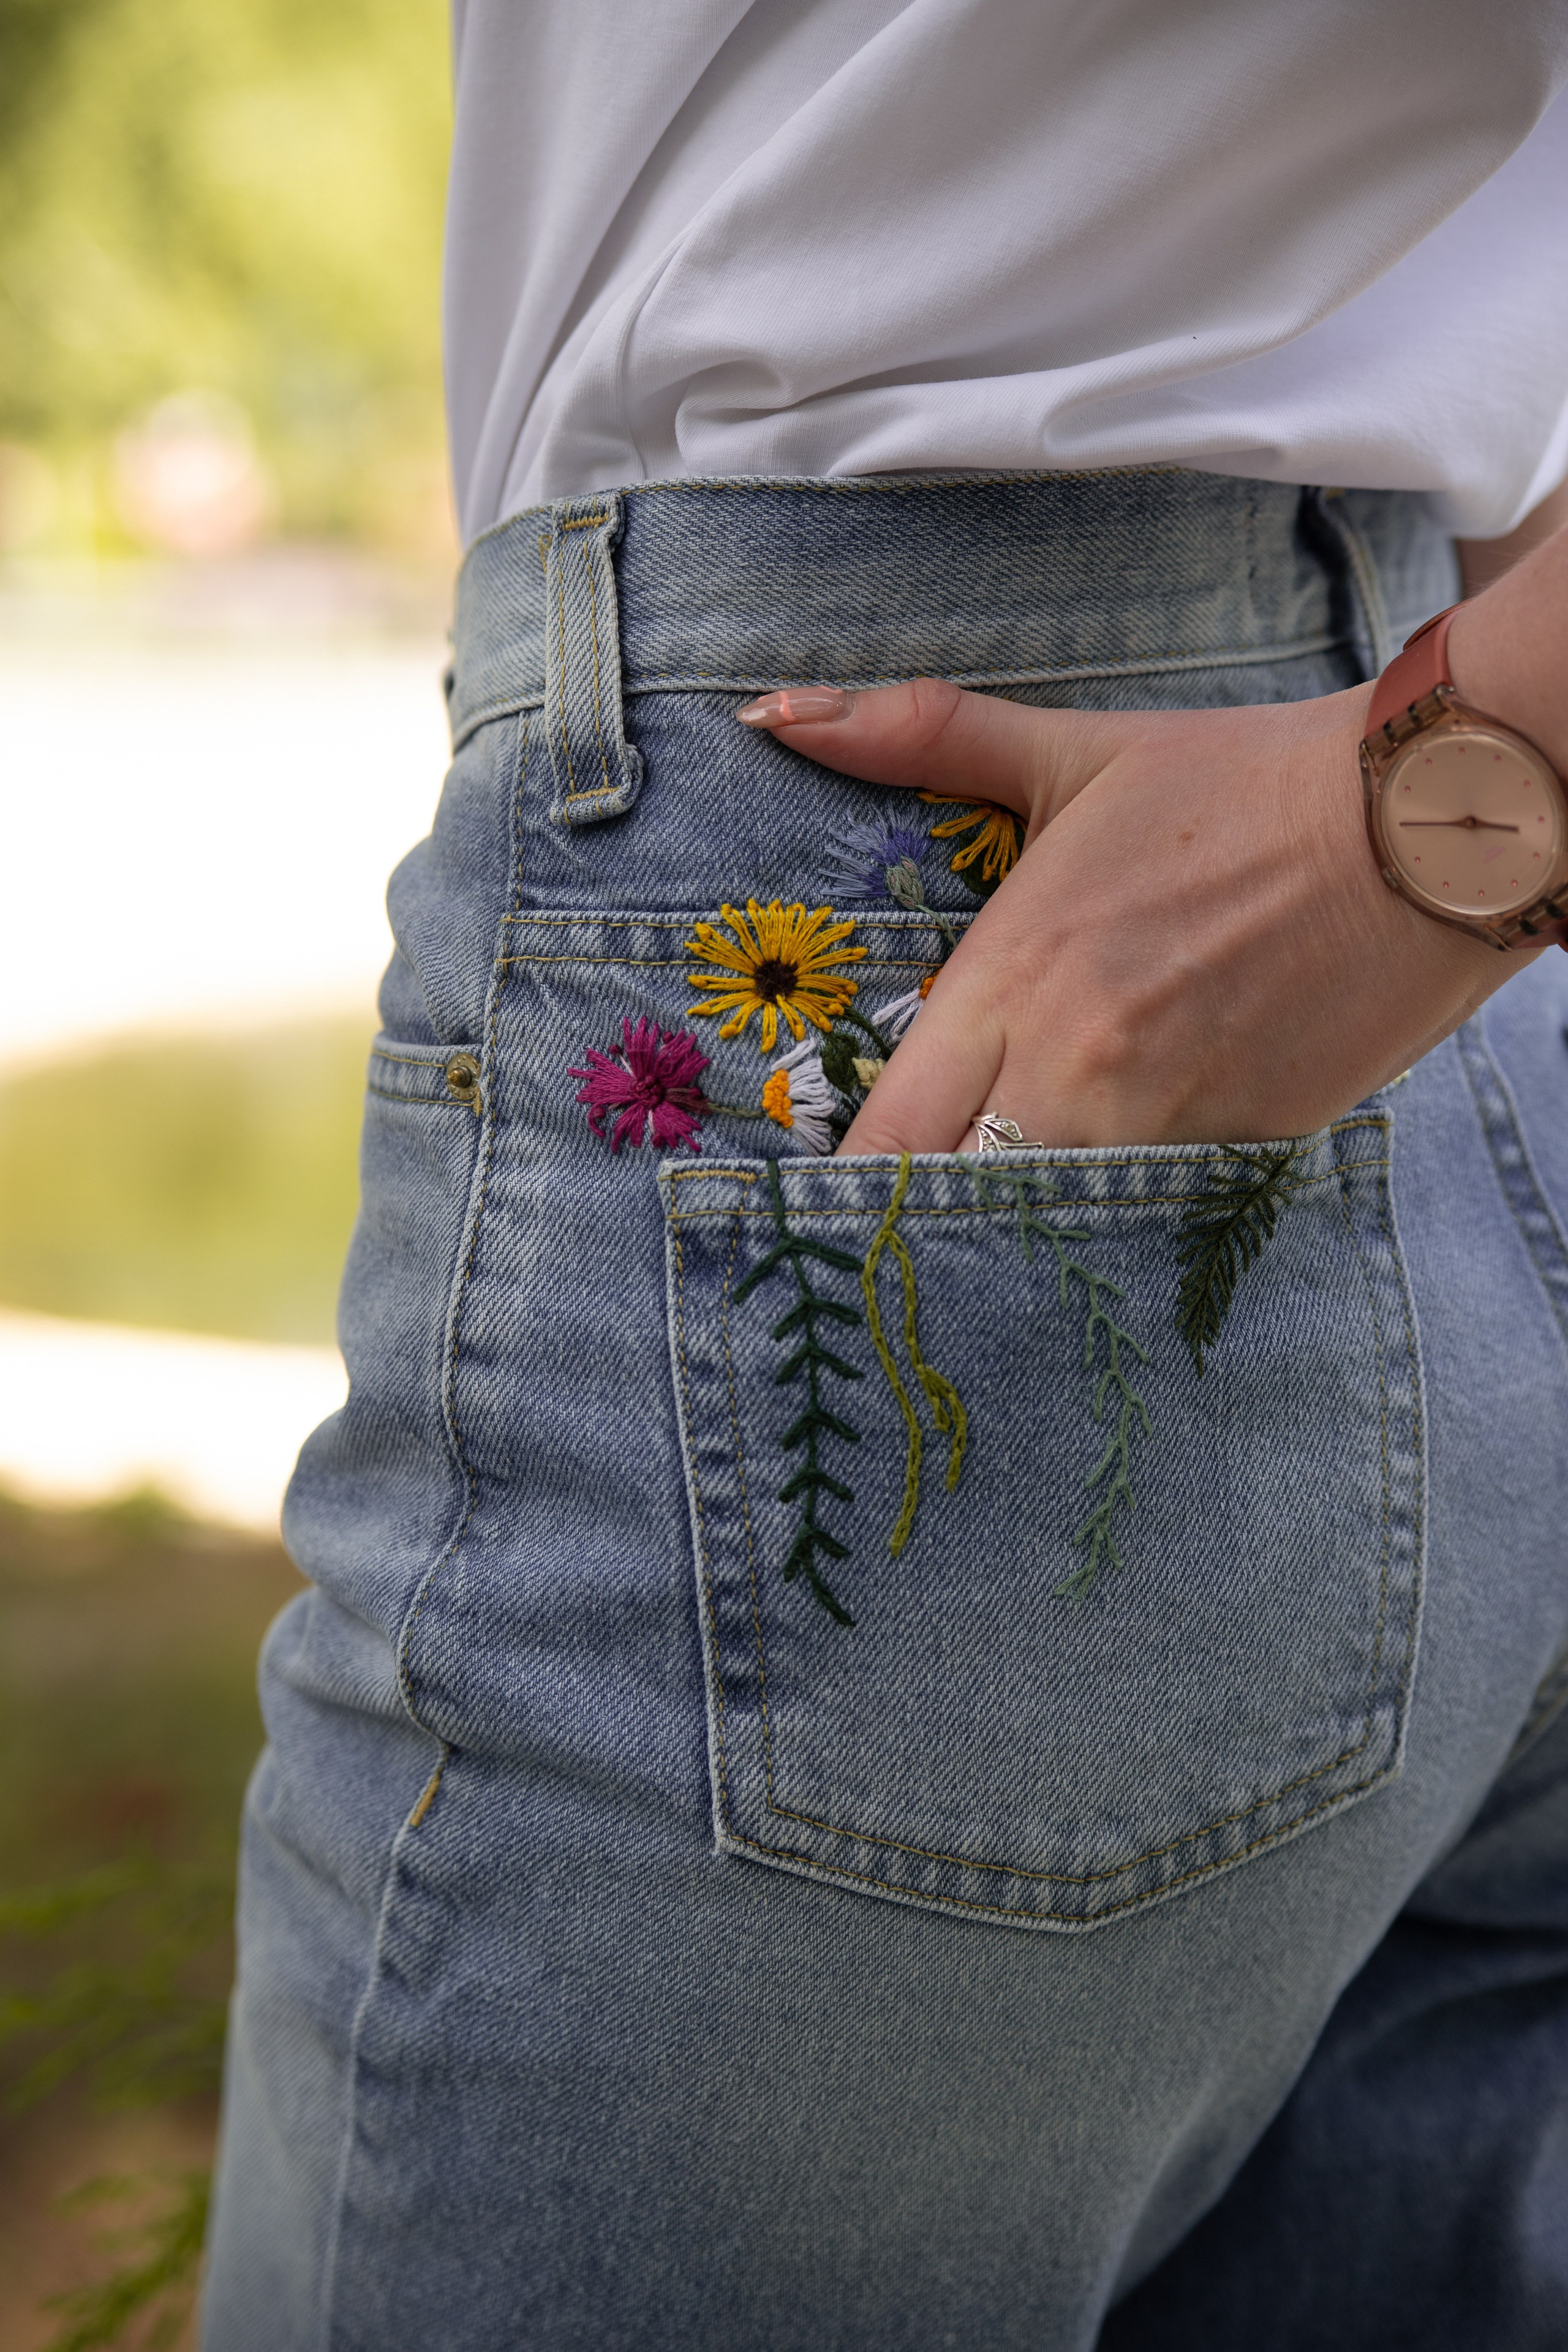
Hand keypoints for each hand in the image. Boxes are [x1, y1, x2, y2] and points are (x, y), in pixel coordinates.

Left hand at [736, 677, 1549, 1151]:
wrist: (1419, 824)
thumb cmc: (1236, 784)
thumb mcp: (1070, 756)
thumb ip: (916, 738)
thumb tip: (770, 711)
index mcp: (1014, 979)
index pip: (885, 1138)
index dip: (847, 1181)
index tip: (829, 1188)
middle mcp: (1076, 1069)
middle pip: (951, 1202)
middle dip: (919, 1216)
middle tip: (897, 1222)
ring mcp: (1165, 1123)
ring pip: (1049, 1221)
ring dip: (1019, 1219)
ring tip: (1003, 1205)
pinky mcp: (1245, 1152)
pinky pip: (1151, 1210)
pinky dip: (1124, 1204)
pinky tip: (1118, 1181)